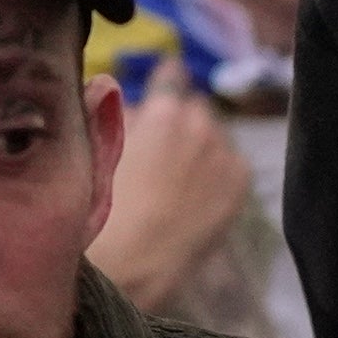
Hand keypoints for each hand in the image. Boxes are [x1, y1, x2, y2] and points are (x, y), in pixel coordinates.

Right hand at [92, 80, 252, 304]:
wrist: (134, 264)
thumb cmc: (103, 207)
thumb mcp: (96, 150)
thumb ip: (112, 114)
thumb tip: (119, 91)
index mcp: (163, 109)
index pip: (172, 73)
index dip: (160, 86)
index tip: (154, 100)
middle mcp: (201, 122)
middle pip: (194, 107)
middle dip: (178, 122)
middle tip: (157, 153)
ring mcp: (225, 152)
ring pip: (213, 135)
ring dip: (198, 146)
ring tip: (176, 180)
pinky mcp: (240, 181)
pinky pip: (229, 161)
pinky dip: (215, 171)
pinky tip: (194, 195)